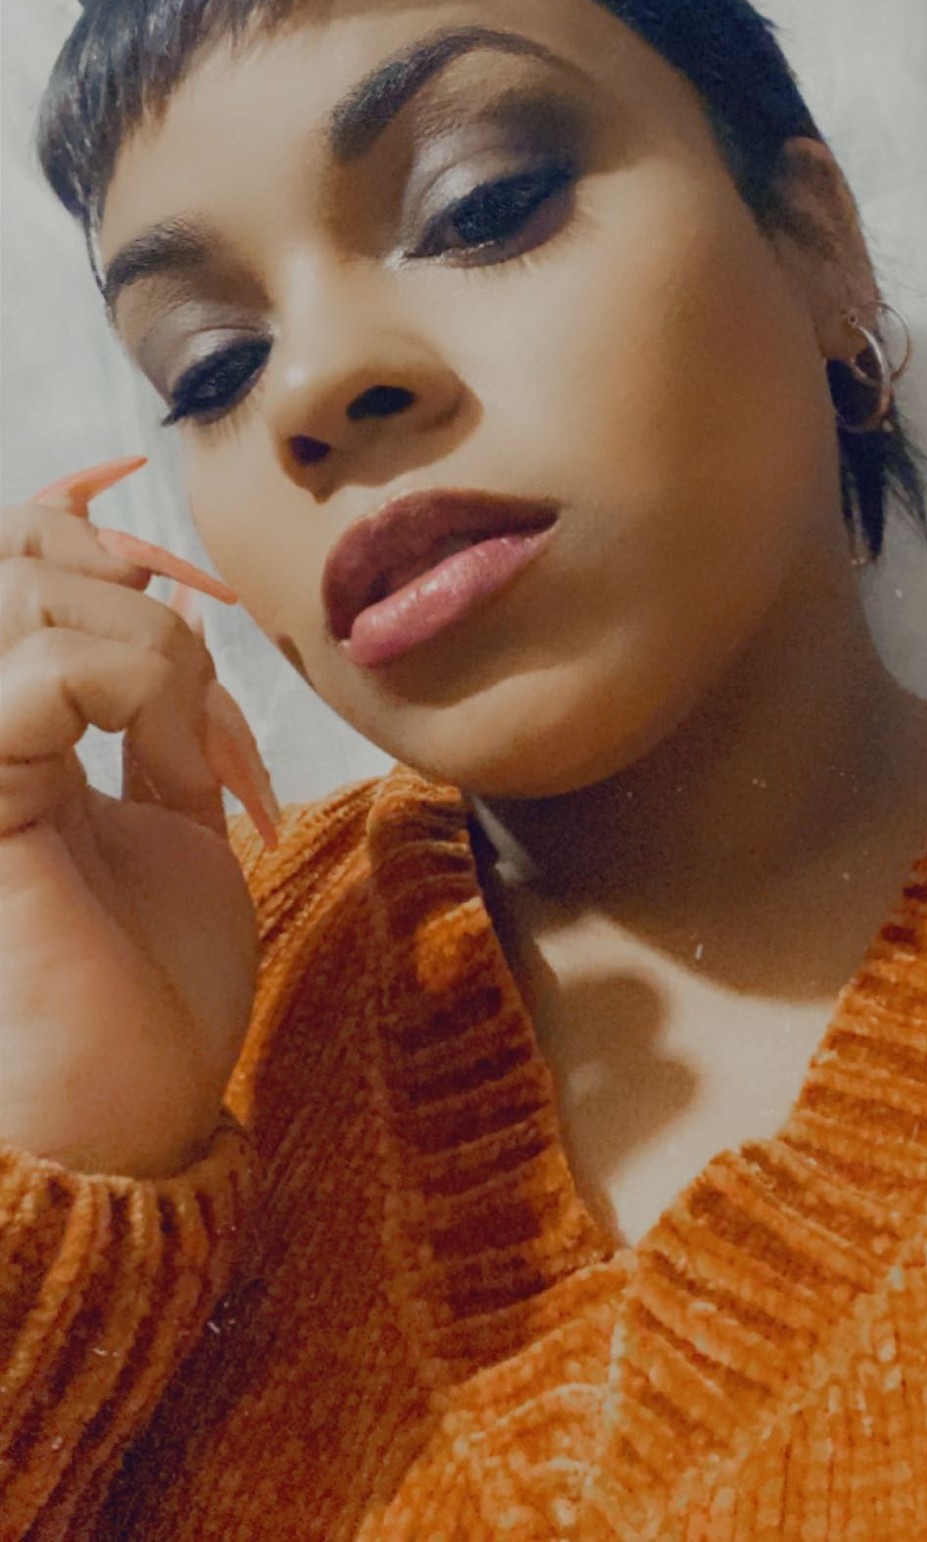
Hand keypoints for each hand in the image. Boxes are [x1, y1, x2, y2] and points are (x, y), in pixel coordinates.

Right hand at [0, 457, 274, 1178]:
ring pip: (27, 593)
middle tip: (197, 681)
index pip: (4, 558)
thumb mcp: (169, 814)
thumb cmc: (151, 986)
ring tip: (190, 739)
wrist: (137, 1114)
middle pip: (12, 554)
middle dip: (127, 577)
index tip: (161, 544)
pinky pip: (48, 672)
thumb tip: (170, 601)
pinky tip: (174, 754)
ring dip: (145, 641)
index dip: (75, 523)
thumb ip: (155, 710)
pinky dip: (138, 679)